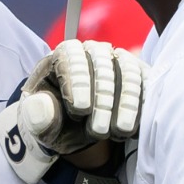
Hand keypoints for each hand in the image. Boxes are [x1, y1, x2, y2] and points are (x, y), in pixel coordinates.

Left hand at [0, 40, 145, 183]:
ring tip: (119, 132)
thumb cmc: (54, 119)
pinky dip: (143, 106)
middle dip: (103, 100)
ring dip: (127, 104)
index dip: (77, 83)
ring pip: (129, 73)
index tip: (80, 111)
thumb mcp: (39, 122)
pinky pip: (146, 84)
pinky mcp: (138, 74)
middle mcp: (93, 51)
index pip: (72, 57)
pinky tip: (134, 130)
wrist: (75, 128)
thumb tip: (44, 106)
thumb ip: (37, 114)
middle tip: (99, 131)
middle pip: (103, 65)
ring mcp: (118, 60)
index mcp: (63, 55)